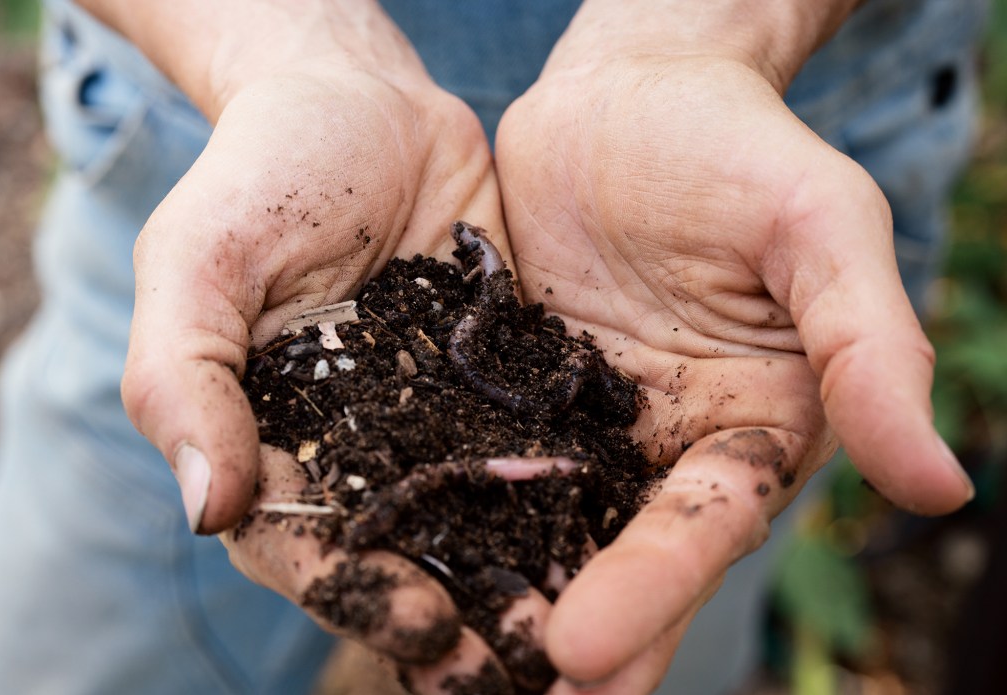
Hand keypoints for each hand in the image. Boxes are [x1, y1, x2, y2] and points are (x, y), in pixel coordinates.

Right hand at [110, 3, 555, 686]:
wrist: (363, 103)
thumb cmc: (264, 174)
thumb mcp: (198, 261)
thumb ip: (187, 379)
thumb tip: (206, 511)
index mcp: (276, 440)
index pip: (312, 544)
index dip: (364, 594)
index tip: (426, 633)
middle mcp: (363, 448)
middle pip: (407, 551)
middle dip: (460, 616)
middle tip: (520, 671)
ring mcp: (439, 420)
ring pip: (480, 518)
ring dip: (524, 582)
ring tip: (582, 639)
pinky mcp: (506, 383)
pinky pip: (538, 448)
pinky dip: (572, 499)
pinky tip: (618, 542)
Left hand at [495, 28, 973, 694]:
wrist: (631, 91)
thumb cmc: (739, 147)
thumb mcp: (820, 228)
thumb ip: (871, 350)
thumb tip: (941, 485)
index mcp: (749, 426)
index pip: (702, 526)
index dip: (652, 591)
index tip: (586, 657)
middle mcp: (661, 444)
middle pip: (613, 555)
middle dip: (566, 636)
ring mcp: (578, 423)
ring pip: (535, 525)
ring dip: (491, 597)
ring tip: (433, 669)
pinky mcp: (507, 390)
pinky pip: (470, 454)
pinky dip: (439, 510)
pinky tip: (391, 560)